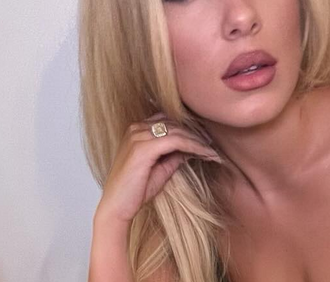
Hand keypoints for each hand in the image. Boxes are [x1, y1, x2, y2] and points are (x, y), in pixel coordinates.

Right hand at [94, 113, 221, 225]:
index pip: (167, 120)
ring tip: (213, 152)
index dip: (188, 129)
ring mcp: (138, 136)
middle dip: (196, 134)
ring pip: (178, 131)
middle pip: (174, 123)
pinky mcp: (144, 148)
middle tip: (213, 145)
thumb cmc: (135, 191)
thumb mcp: (160, 168)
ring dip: (199, 141)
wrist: (117, 208)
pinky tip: (207, 155)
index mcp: (136, 130)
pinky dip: (195, 147)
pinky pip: (177, 141)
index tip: (205, 140)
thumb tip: (192, 149)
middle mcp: (136, 129)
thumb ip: (174, 155)